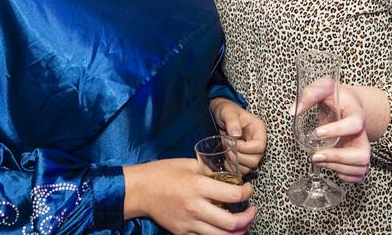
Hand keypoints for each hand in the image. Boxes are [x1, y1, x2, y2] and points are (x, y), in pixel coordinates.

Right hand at [122, 158, 254, 234]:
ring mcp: (189, 223)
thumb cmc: (162, 173)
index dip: (247, 193)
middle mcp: (196, 208)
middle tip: (252, 211)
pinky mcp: (182, 233)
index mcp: (198, 186)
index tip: (248, 189)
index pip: (233, 195)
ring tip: (243, 224)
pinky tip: (223, 229)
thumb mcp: (189, 164)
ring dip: (238, 232)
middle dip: (248, 218)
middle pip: (231, 223)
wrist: (140, 190)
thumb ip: (209, 171)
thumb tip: (227, 177)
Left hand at [209, 98, 266, 170]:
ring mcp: (252, 151)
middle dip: (239, 156)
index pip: (259, 146)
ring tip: (226, 151)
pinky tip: (226, 159)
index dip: (245, 148)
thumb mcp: (228, 112)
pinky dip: (233, 168)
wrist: (220, 115)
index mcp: (258, 129)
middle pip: (256, 159)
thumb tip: (236, 134)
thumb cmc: (226, 111)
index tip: (232, 142)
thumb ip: (232, 121)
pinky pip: (242, 170)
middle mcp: (258, 142)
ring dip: (236, 163)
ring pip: (250, 167)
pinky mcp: (244, 158)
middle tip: (227, 147)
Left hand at [293, 84, 375, 183]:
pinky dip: (345, 176)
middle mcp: (362, 134)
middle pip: (362, 154)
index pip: (355, 124)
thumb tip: (293, 111)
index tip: (317, 132)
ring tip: (319, 160)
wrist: (348, 104)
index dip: (337, 131)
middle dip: (338, 158)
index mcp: (357, 114)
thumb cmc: (336, 96)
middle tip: (316, 155)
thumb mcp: (324, 87)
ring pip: (361, 167)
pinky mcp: (357, 158)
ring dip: (338, 168)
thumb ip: (310, 94)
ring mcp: (361, 148)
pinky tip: (330, 166)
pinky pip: (358, 175)